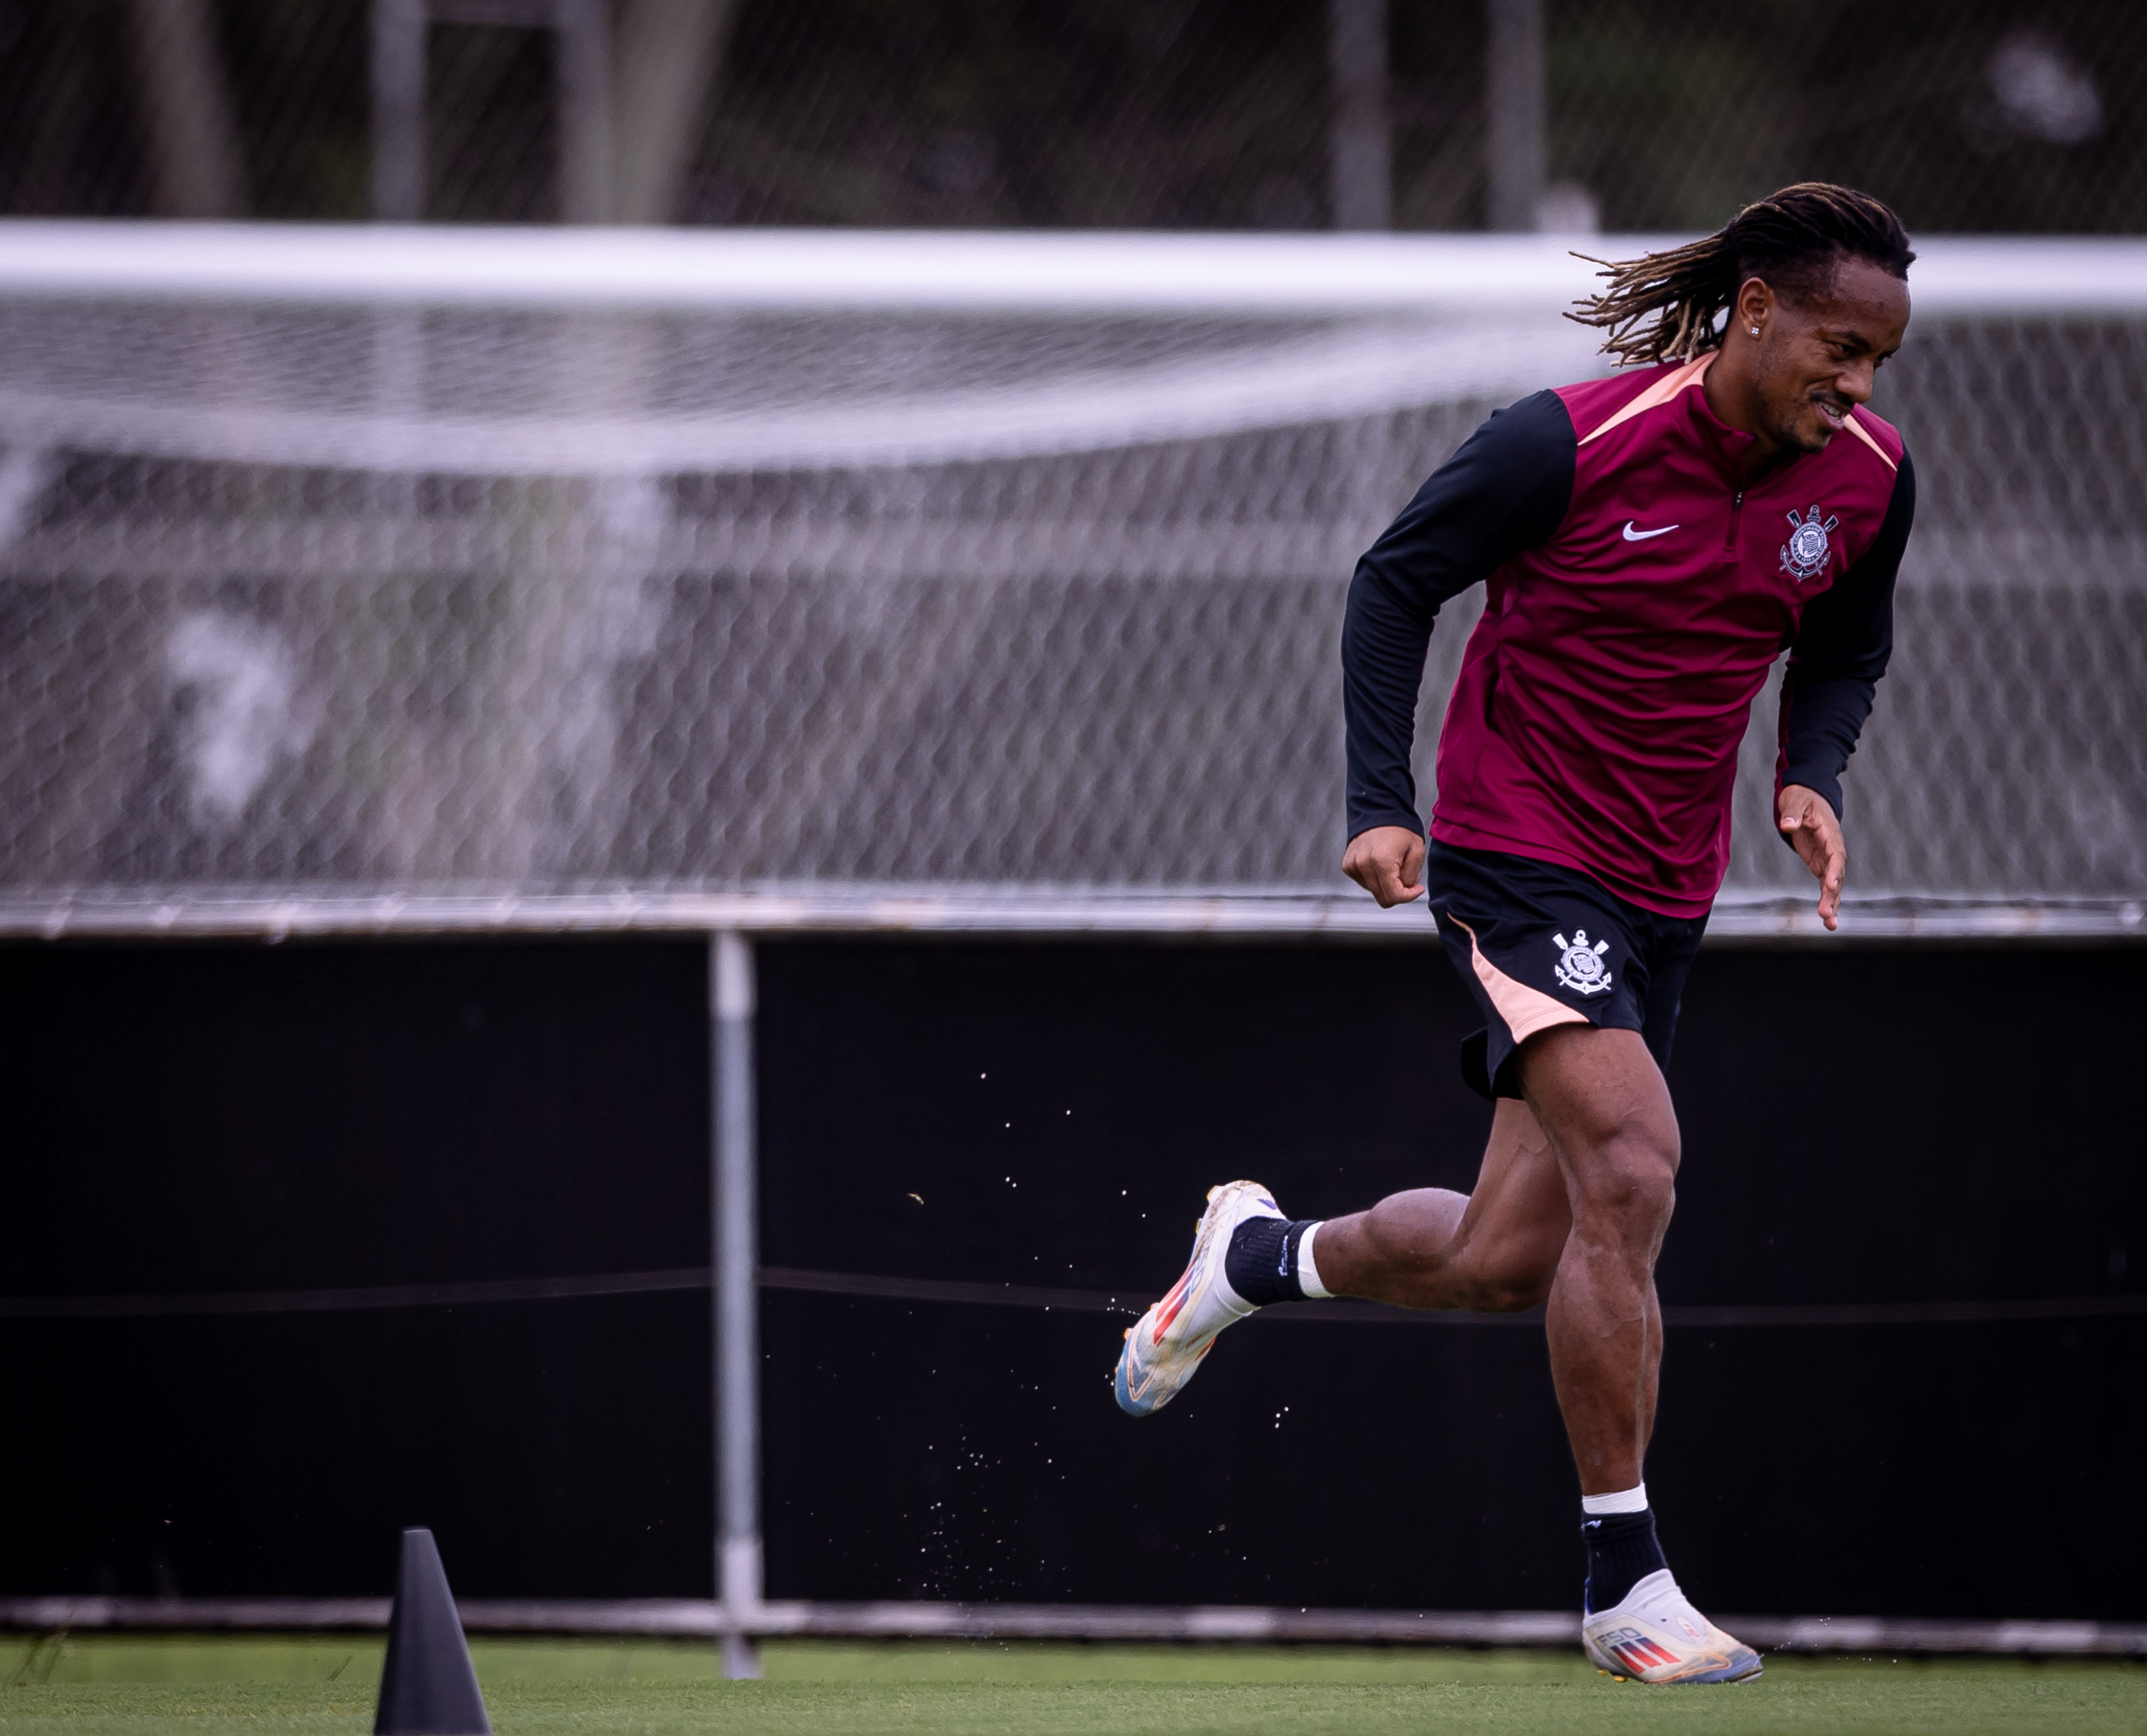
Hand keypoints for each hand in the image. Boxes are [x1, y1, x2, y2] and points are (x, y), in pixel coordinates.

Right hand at [1343, 825, 1425, 906]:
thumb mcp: (1417, 852)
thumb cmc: (1400, 828)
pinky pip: (1364, 883)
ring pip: (1374, 891)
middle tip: (1406, 876)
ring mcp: (1352, 865)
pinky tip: (1380, 864)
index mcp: (1381, 861)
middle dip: (1398, 892)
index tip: (1417, 888)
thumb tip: (1404, 890)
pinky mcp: (1347, 865)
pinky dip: (1375, 878)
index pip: (1393, 896)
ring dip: (1386, 884)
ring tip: (1393, 865)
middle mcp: (1363, 865)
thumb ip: (1411, 876)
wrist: (1380, 811)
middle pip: (1382, 898)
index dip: (1409, 896)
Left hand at [1777, 784, 1845, 930]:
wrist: (1807, 797)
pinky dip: (1826, 901)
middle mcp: (1833, 849)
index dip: (1835, 870)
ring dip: (1832, 904)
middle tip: (1826, 913)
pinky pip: (1825, 886)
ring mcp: (1827, 859)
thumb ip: (1792, 814)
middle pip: (1837, 875)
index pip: (1836, 854)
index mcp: (1830, 833)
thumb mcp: (1795, 801)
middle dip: (1832, 894)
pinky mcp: (1820, 865)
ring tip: (1830, 925)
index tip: (1830, 884)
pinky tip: (1827, 920)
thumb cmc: (1801, 798)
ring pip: (1833, 885)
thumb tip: (1788, 826)